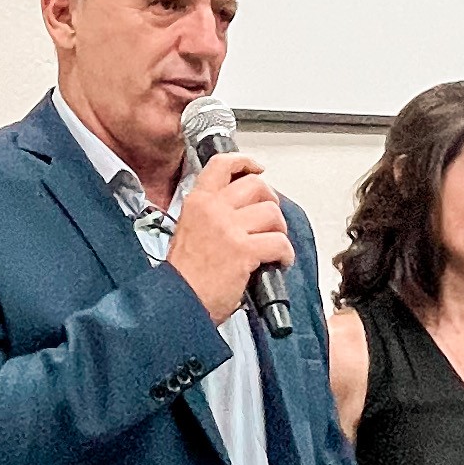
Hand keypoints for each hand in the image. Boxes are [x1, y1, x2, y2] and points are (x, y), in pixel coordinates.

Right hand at [168, 149, 293, 326]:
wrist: (178, 302)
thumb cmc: (184, 276)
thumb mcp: (188, 231)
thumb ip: (210, 215)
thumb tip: (241, 212)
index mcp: (198, 203)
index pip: (223, 165)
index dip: (245, 162)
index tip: (257, 168)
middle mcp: (213, 209)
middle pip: (256, 186)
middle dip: (270, 202)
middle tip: (270, 220)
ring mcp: (229, 228)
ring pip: (272, 214)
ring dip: (279, 230)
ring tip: (272, 245)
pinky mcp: (244, 250)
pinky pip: (279, 242)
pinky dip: (285, 254)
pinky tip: (278, 262)